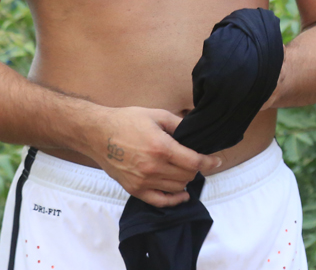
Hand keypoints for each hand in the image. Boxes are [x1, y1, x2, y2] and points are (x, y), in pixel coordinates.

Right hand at [91, 107, 221, 206]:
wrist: (97, 133)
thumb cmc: (127, 121)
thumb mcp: (157, 115)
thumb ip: (179, 124)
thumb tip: (196, 132)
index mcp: (161, 148)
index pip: (194, 162)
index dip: (210, 163)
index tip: (217, 161)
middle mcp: (153, 167)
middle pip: (188, 176)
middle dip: (196, 168)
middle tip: (196, 160)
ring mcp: (143, 181)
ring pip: (177, 188)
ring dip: (186, 180)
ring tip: (185, 170)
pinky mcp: (134, 189)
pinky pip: (159, 201)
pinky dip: (174, 199)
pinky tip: (182, 194)